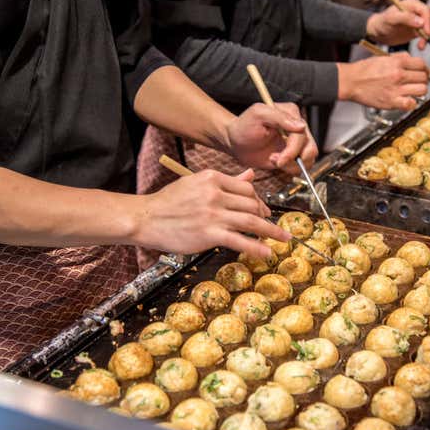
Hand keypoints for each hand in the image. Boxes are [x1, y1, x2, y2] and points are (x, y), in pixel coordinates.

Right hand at [138, 169, 289, 257]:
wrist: (145, 218)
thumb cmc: (168, 202)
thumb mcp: (195, 183)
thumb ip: (226, 181)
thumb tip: (250, 176)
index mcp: (212, 178)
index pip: (246, 187)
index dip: (258, 200)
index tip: (262, 210)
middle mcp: (214, 193)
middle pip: (252, 204)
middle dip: (265, 215)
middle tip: (271, 225)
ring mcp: (212, 214)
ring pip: (251, 221)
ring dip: (271, 231)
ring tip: (283, 238)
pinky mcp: (209, 234)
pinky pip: (240, 241)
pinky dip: (256, 248)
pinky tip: (267, 253)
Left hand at [224, 103, 318, 175]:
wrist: (235, 141)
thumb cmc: (244, 125)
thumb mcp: (258, 115)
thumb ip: (280, 117)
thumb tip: (301, 126)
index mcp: (291, 113)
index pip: (302, 134)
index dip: (293, 149)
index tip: (280, 158)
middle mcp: (297, 127)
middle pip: (309, 148)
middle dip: (293, 158)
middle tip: (277, 161)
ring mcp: (295, 142)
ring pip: (308, 159)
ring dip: (290, 164)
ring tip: (273, 159)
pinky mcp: (292, 155)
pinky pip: (299, 166)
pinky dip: (288, 168)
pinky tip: (274, 161)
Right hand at [338, 53, 427, 110]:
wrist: (351, 81)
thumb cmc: (364, 70)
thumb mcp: (383, 57)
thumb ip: (399, 57)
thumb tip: (411, 59)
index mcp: (397, 62)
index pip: (421, 64)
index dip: (424, 68)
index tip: (423, 72)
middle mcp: (398, 75)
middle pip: (424, 77)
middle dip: (423, 79)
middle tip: (419, 82)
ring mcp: (396, 89)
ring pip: (422, 90)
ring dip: (420, 91)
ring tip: (414, 91)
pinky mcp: (391, 101)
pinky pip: (411, 104)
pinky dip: (411, 103)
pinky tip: (407, 100)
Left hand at [366, 0, 429, 47]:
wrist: (379, 31)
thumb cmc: (383, 22)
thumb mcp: (390, 19)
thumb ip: (405, 18)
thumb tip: (421, 22)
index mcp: (412, 3)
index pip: (426, 10)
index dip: (428, 22)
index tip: (425, 33)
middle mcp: (419, 9)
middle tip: (427, 38)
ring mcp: (421, 18)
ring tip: (421, 46)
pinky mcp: (422, 27)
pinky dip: (429, 38)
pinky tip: (422, 45)